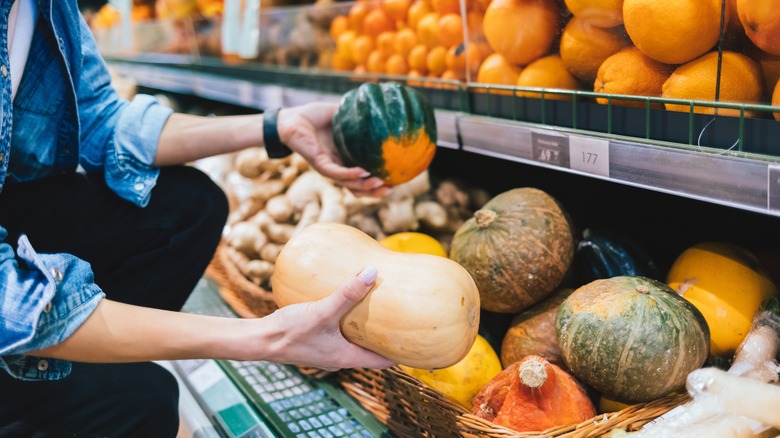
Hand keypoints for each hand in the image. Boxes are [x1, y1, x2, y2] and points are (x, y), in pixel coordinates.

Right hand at [261, 267, 395, 371]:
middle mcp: (339, 358)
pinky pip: (338, 333)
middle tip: (403, 318)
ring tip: (378, 308)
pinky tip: (345, 302)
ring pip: (354, 341)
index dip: (402, 352)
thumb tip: (372, 272)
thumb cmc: (290, 330)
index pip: (384, 361)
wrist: (259, 340)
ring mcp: (326, 351)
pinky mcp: (315, 341)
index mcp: (347, 358)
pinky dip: (347, 322)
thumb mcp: (323, 311)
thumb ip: (347, 293)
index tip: (417, 340)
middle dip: (385, 337)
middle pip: (371, 350)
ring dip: (365, 329)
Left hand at [277, 103, 390, 196]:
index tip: (395, 180)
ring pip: (348, 184)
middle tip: (391, 189)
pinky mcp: (319, 164)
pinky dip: (350, 174)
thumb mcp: (341, 115)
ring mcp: (328, 168)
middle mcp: (337, 167)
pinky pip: (336, 173)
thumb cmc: (313, 117)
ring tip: (381, 183)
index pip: (362, 177)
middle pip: (357, 188)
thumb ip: (358, 115)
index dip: (377, 182)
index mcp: (343, 159)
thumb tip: (378, 106)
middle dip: (374, 192)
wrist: (291, 118)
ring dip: (365, 187)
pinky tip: (363, 172)